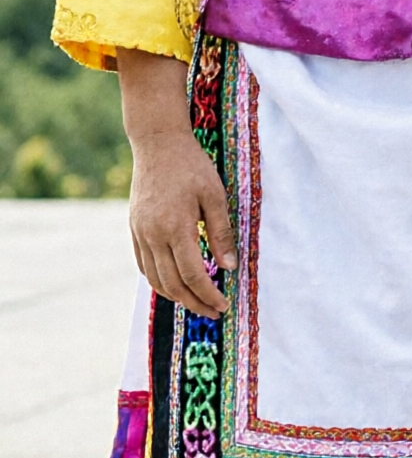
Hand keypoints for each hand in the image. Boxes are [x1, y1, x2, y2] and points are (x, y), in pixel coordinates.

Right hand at [118, 50, 232, 316]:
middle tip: (214, 312)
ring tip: (197, 304)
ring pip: (154, 277)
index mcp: (176, 228)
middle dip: (194, 302)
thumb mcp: (215, 196)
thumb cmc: (192, 166)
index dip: (209, 294)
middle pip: (172, 283)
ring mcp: (140, 232)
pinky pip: (143, 264)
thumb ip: (222, 232)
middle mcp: (153, 234)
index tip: (224, 305)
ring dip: (175, 296)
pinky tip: (174, 285)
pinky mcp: (134, 228)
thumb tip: (230, 267)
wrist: (157, 144)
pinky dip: (158, 280)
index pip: (193, 275)